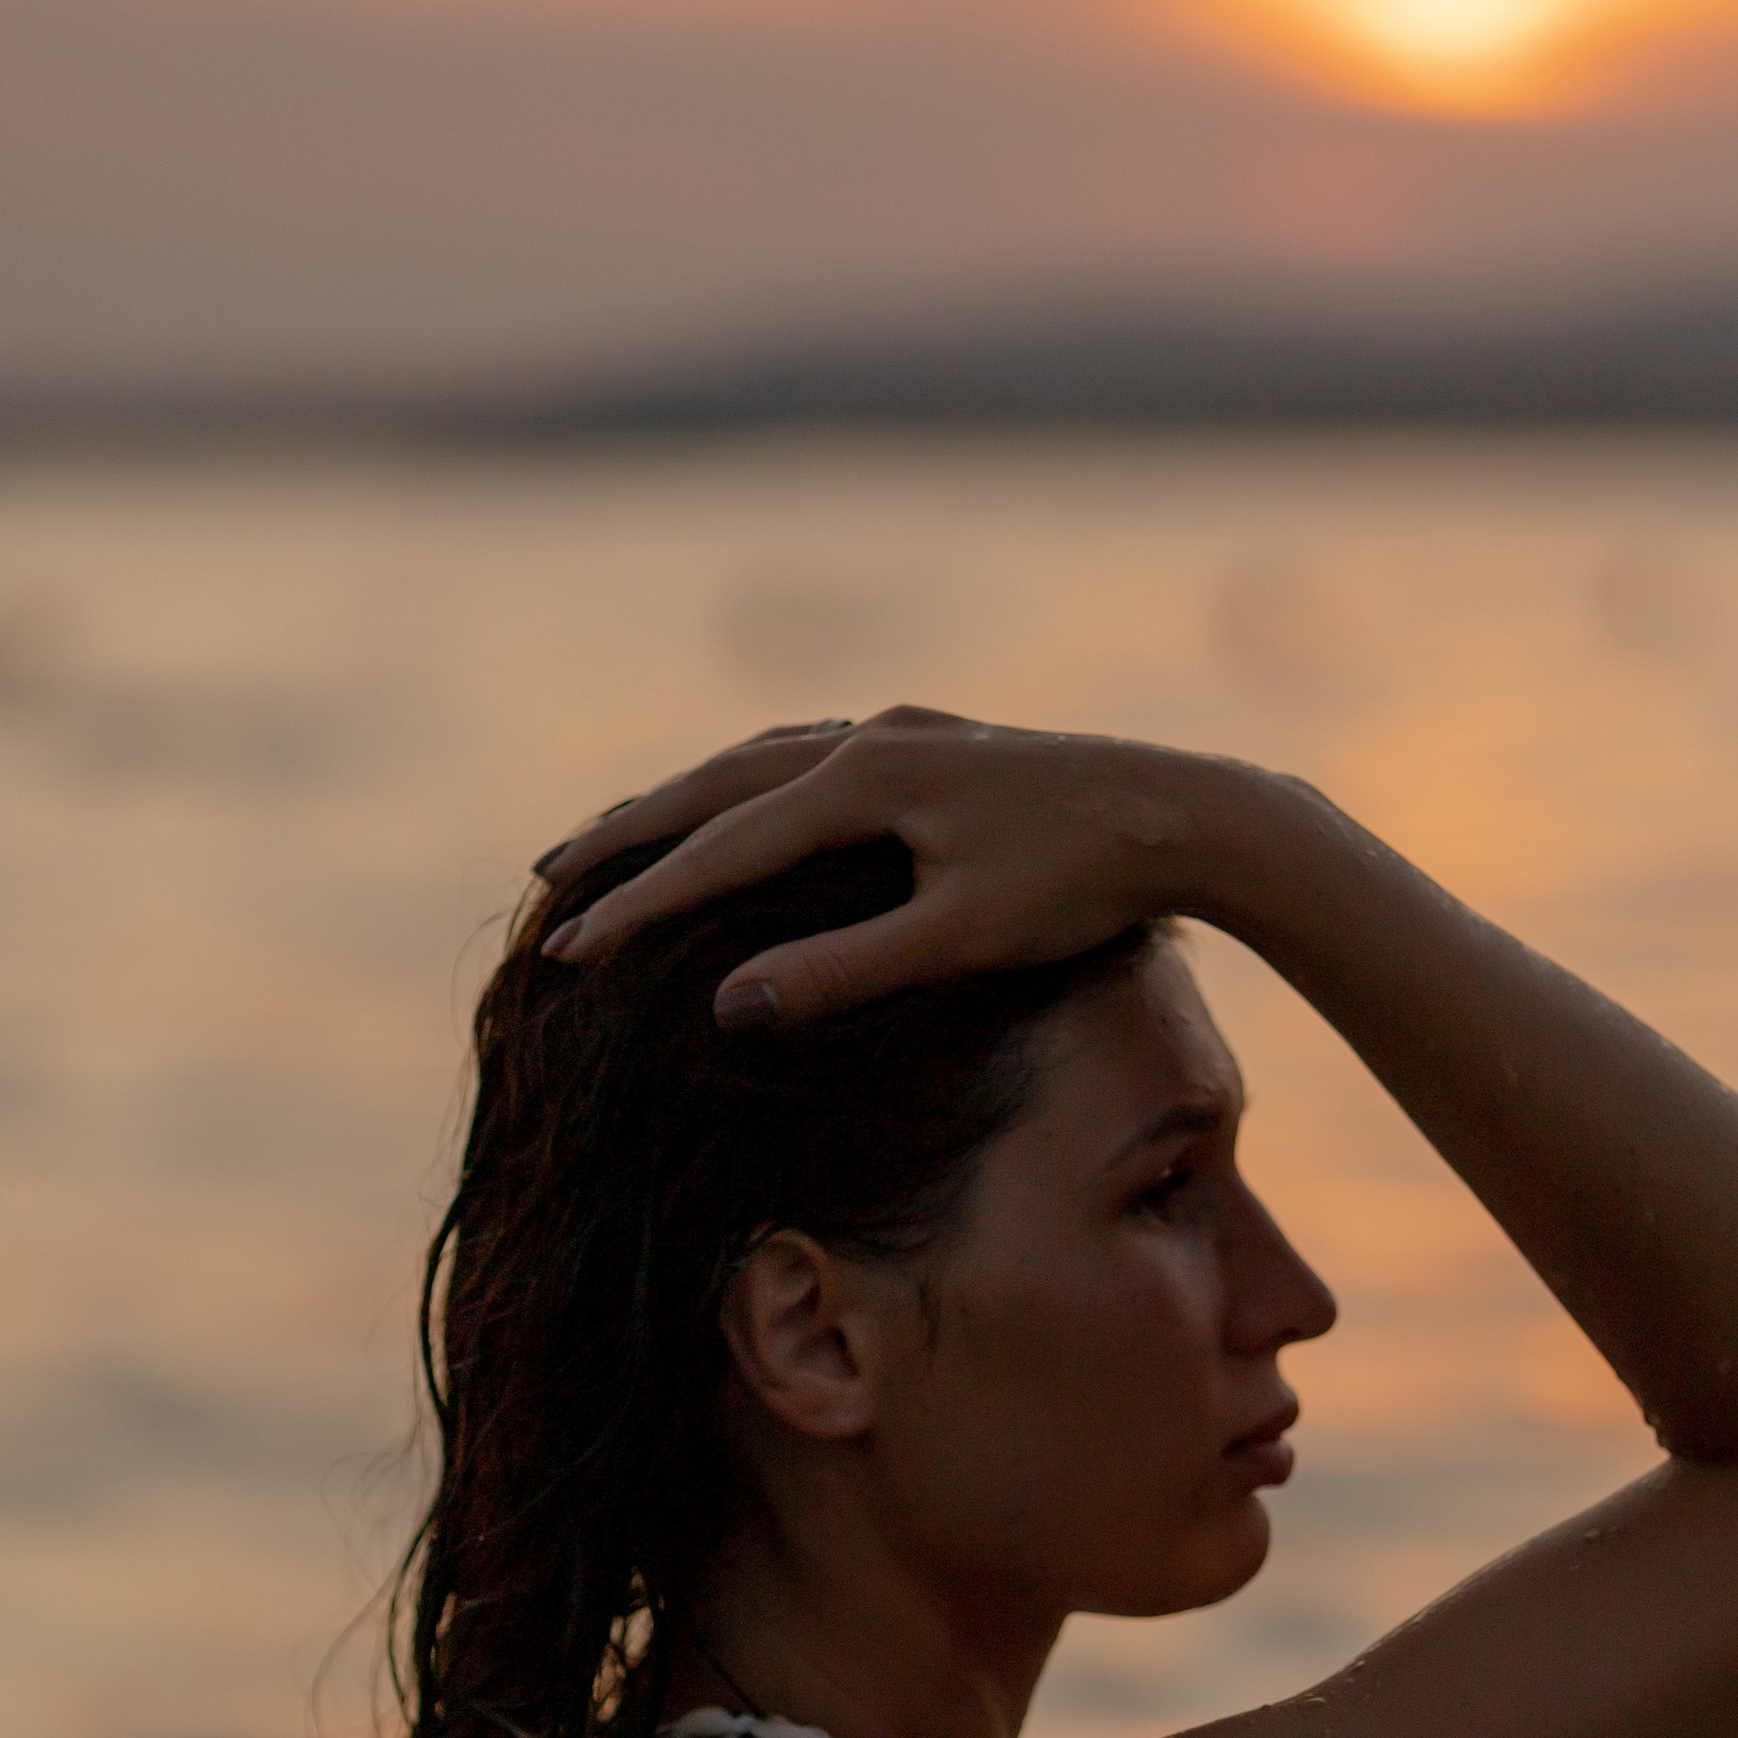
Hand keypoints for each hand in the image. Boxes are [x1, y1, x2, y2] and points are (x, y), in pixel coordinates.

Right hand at [535, 704, 1289, 1026]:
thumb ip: (842, 972)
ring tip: (619, 838)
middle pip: (715, 784)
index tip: (567, 953)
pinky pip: (811, 757)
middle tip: (548, 876)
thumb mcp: (958, 941)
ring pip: (760, 761)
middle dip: (628, 833)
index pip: (719, 848)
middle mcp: (871, 739)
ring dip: (685, 800)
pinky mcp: (937, 744)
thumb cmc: (1081, 887)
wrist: (1190, 816)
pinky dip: (754, 784)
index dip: (638, 905)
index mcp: (863, 782)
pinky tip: (746, 803)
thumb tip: (730, 1004)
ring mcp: (905, 733)